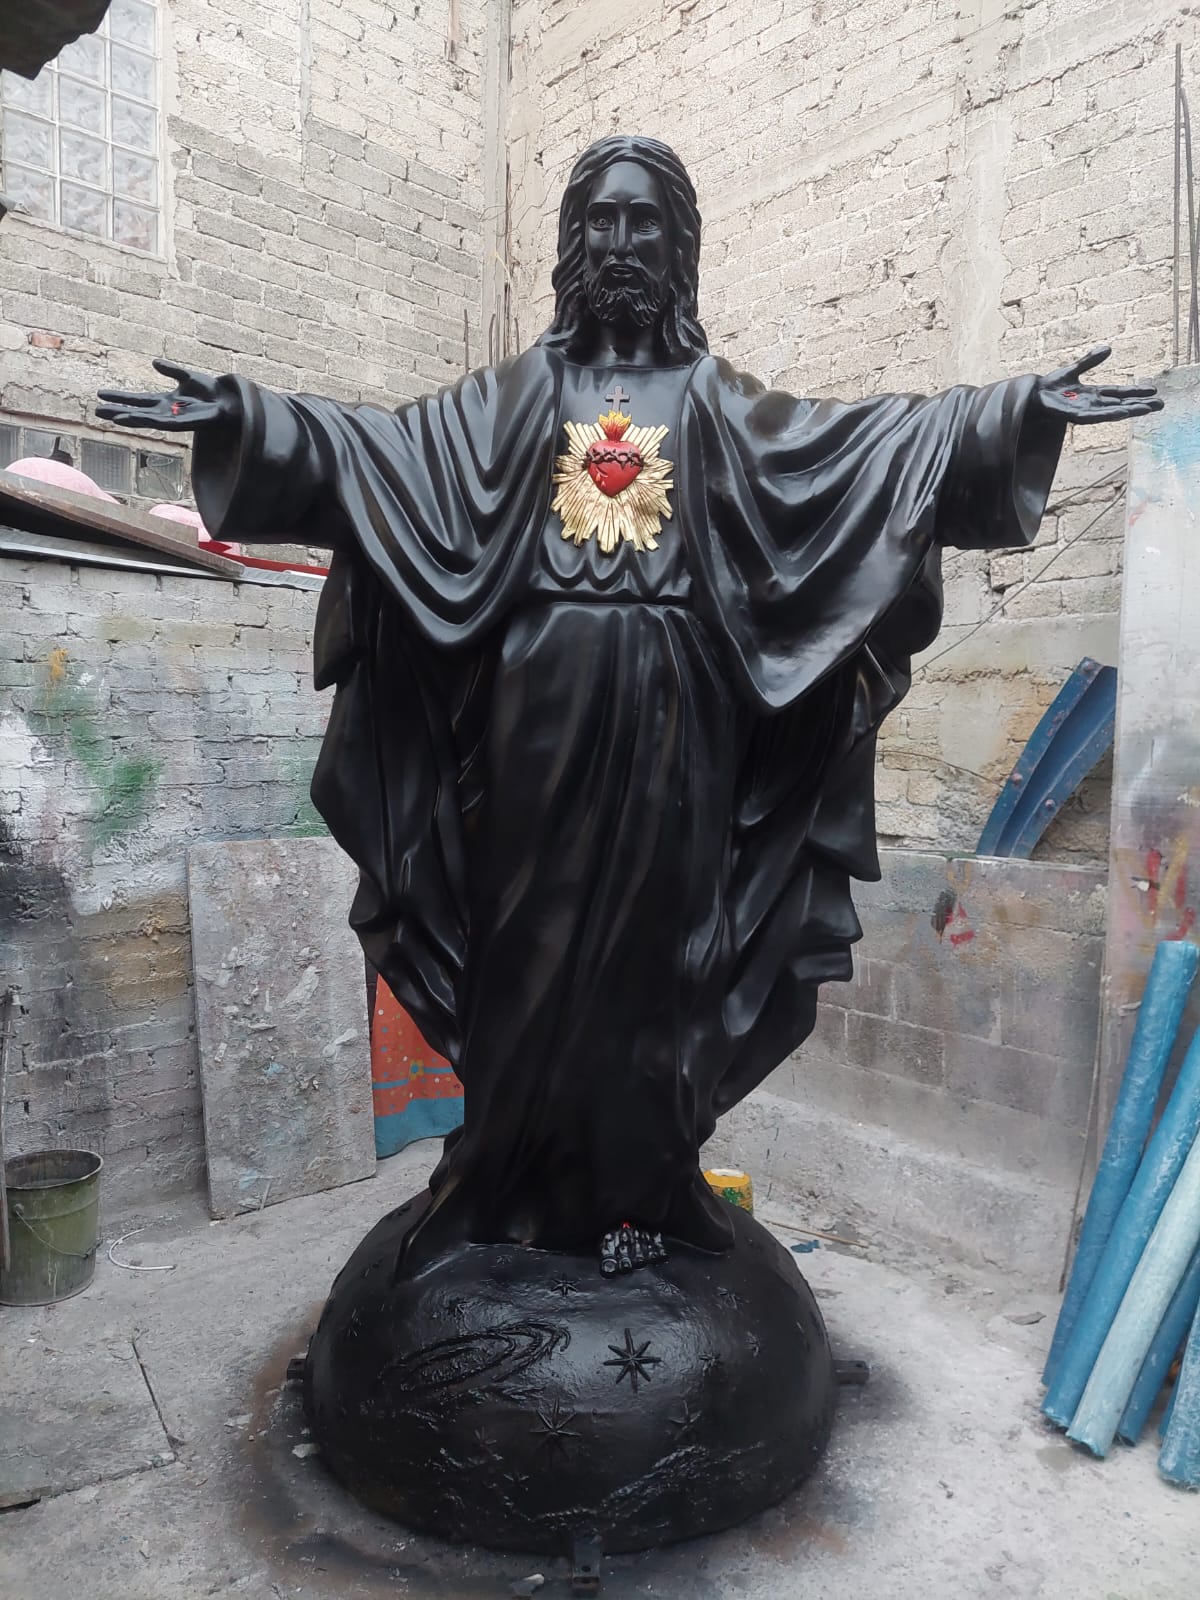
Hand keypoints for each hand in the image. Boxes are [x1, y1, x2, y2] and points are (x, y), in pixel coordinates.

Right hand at [96, 359, 237, 431]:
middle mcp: (165, 411)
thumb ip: (171, 371)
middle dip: (117, 410)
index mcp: (165, 401)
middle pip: (136, 411)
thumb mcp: (188, 377)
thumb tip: (154, 363)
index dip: (120, 397)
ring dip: (127, 418)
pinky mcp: (180, 424)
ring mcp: (171, 419)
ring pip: (144, 419)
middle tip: (97, 411)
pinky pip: (159, 423)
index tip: (100, 394)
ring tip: (111, 416)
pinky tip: (132, 418)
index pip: (137, 399)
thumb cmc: (211, 391)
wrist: (228, 402)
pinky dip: (145, 420)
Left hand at [1034, 345, 1162, 424]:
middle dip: (1139, 405)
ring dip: (1129, 411)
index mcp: (1093, 394)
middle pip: (1120, 404)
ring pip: (1111, 412)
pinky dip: (1107, 414)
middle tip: (1160, 405)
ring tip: (1146, 409)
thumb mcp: (1073, 369)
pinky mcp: (1073, 416)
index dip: (1135, 392)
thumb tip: (1109, 349)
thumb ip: (1090, 361)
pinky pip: (1094, 416)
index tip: (1153, 390)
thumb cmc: (1050, 386)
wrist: (1031, 395)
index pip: (1118, 393)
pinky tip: (1121, 412)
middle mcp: (1091, 404)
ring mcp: (1083, 411)